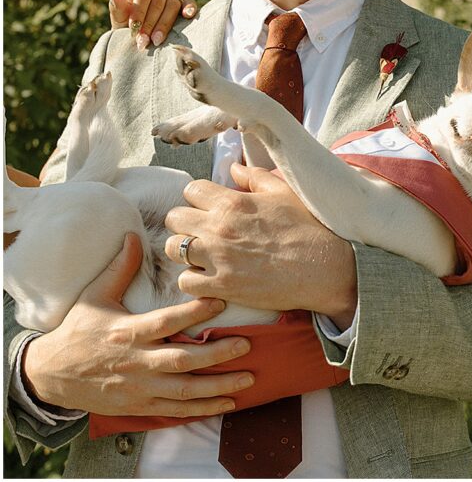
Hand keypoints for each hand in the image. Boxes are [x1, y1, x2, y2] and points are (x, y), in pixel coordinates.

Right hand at [22, 234, 254, 416]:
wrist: (48, 375)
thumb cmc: (76, 331)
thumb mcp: (94, 297)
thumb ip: (119, 269)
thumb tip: (133, 236)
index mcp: (128, 332)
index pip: (166, 322)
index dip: (194, 313)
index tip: (221, 301)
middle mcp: (136, 362)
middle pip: (182, 360)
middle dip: (216, 354)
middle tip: (246, 344)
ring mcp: (139, 388)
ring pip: (184, 390)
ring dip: (218, 386)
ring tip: (248, 377)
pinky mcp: (139, 407)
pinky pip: (176, 411)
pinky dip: (203, 409)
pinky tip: (228, 402)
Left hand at [109, 0, 197, 49]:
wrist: (144, 29)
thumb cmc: (129, 21)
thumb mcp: (119, 16)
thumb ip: (117, 8)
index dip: (138, 14)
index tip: (133, 30)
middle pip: (158, 2)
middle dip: (150, 24)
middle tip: (143, 41)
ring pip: (173, 5)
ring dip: (164, 25)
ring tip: (156, 41)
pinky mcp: (185, 1)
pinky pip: (190, 2)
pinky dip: (190, 8)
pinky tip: (187, 15)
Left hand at [165, 163, 357, 328]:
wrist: (324, 268)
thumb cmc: (308, 228)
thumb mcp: (284, 194)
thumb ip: (254, 178)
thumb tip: (231, 168)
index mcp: (232, 202)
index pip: (191, 191)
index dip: (200, 199)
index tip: (211, 208)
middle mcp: (218, 228)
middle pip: (174, 218)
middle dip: (186, 223)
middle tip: (203, 231)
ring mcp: (217, 258)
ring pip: (173, 249)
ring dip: (186, 251)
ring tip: (204, 255)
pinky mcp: (221, 286)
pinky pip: (185, 281)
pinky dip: (194, 280)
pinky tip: (210, 277)